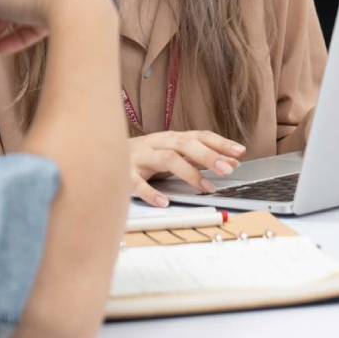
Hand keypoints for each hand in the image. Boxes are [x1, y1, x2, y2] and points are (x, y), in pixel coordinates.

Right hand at [128, 130, 245, 206]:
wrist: (99, 154)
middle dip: (208, 155)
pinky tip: (163, 201)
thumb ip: (198, 159)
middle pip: (185, 144)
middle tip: (226, 169)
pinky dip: (150, 192)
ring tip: (206, 188)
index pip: (199, 135)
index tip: (240, 152)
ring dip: (189, 172)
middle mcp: (156, 143)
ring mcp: (139, 156)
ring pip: (166, 158)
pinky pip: (136, 182)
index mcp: (170, 138)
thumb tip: (230, 162)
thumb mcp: (171, 154)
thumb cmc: (142, 157)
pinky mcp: (123, 173)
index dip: (220, 142)